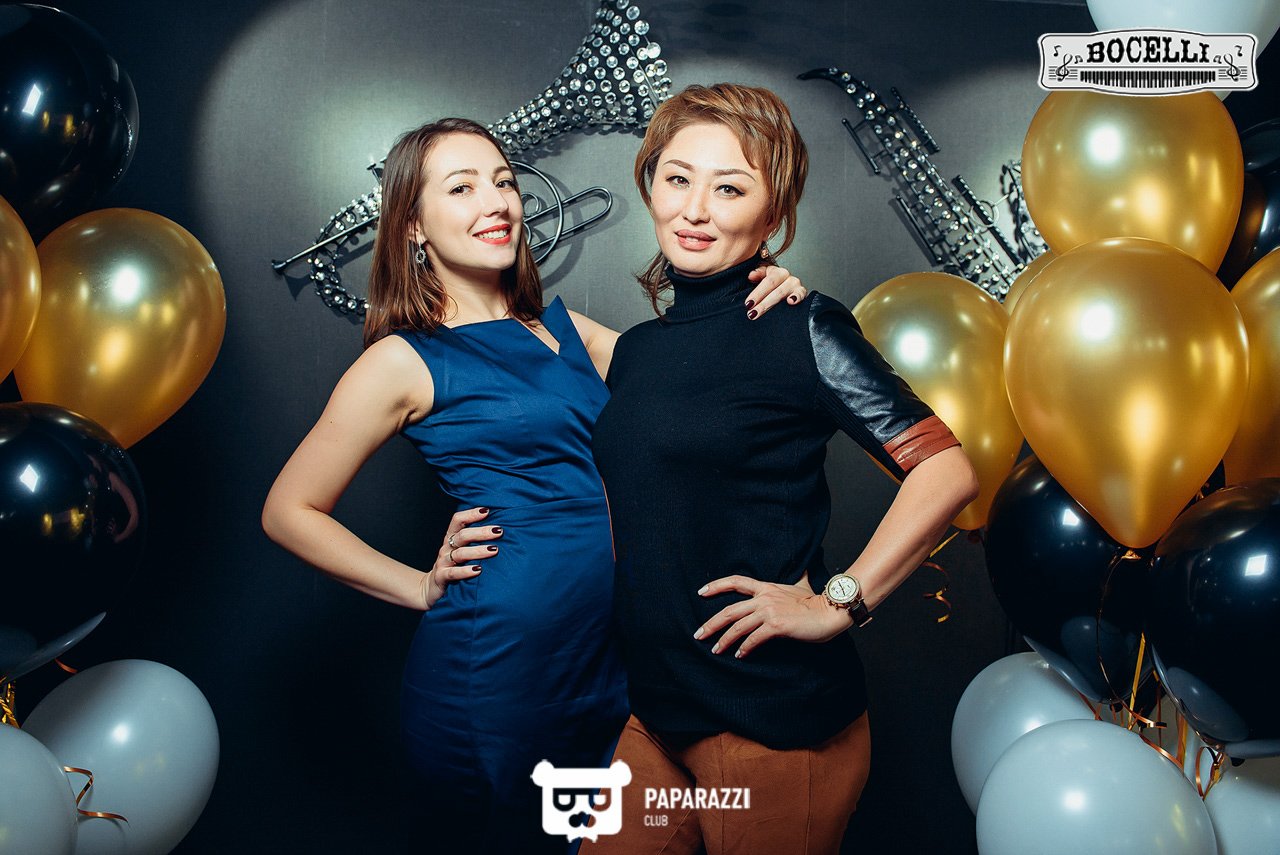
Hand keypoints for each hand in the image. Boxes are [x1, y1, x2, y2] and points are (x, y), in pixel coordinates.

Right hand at [422, 507, 501, 609]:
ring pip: (460, 553)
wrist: (431, 589)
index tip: (487, 511)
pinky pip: (453, 573)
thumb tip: (501, 530)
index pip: (458, 520)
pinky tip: (478, 570)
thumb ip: (475, 541)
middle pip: (462, 535)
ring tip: (494, 550)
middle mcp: (446, 547)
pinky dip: (465, 571)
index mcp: (452, 538)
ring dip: (478, 551)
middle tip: (499, 531)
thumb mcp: (462, 551)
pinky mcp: (441, 577)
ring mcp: (443, 562)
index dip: (471, 514)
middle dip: (481, 532)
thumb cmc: (454, 566)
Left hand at [694, 575, 851, 657]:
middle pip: (729, 610)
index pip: (736, 582)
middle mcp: (764, 597)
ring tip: (716, 650)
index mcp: (767, 587)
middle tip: (698, 635)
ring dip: (724, 640)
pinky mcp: (776, 625)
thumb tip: (801, 568)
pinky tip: (740, 655)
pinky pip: (754, 638)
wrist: (830, 611)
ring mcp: (769, 611)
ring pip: (738, 626)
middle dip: (711, 624)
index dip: (716, 586)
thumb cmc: (816, 602)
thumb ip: (795, 580)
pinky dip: (745, 648)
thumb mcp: (801, 586)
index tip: (701, 592)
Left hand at [744, 264, 805, 319]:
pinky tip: (791, 301)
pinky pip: (801, 294)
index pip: (767, 281)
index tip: (748, 304)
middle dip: (762, 303)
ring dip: (770, 304)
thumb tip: (751, 275)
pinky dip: (797, 297)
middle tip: (752, 313)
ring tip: (761, 312)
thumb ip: (757, 274)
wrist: (782, 289)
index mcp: (775, 272)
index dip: (757, 293)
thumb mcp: (762, 277)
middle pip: (774, 288)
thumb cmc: (770, 285)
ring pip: (783, 292)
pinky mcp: (802, 293)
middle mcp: (786, 276)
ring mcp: (795, 285)